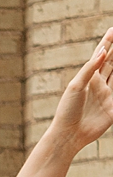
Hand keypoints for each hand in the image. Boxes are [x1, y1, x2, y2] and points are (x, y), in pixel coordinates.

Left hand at [47, 27, 112, 153]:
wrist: (69, 134)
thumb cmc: (67, 110)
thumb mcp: (76, 86)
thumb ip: (90, 69)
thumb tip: (102, 51)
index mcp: (87, 77)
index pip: (99, 55)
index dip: (107, 42)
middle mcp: (98, 84)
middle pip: (112, 62)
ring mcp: (107, 95)